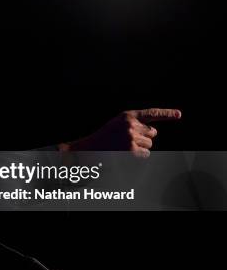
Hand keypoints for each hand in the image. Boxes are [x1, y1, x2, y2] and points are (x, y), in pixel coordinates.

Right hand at [59, 108, 181, 157]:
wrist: (90, 148)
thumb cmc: (105, 137)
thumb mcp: (118, 124)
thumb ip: (134, 124)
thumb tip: (153, 132)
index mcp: (128, 116)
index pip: (152, 113)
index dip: (167, 114)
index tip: (179, 115)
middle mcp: (131, 125)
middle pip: (153, 133)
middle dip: (145, 137)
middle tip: (128, 139)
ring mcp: (132, 138)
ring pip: (150, 145)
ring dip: (140, 147)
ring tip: (124, 146)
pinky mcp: (132, 150)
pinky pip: (146, 154)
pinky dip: (139, 155)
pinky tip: (126, 153)